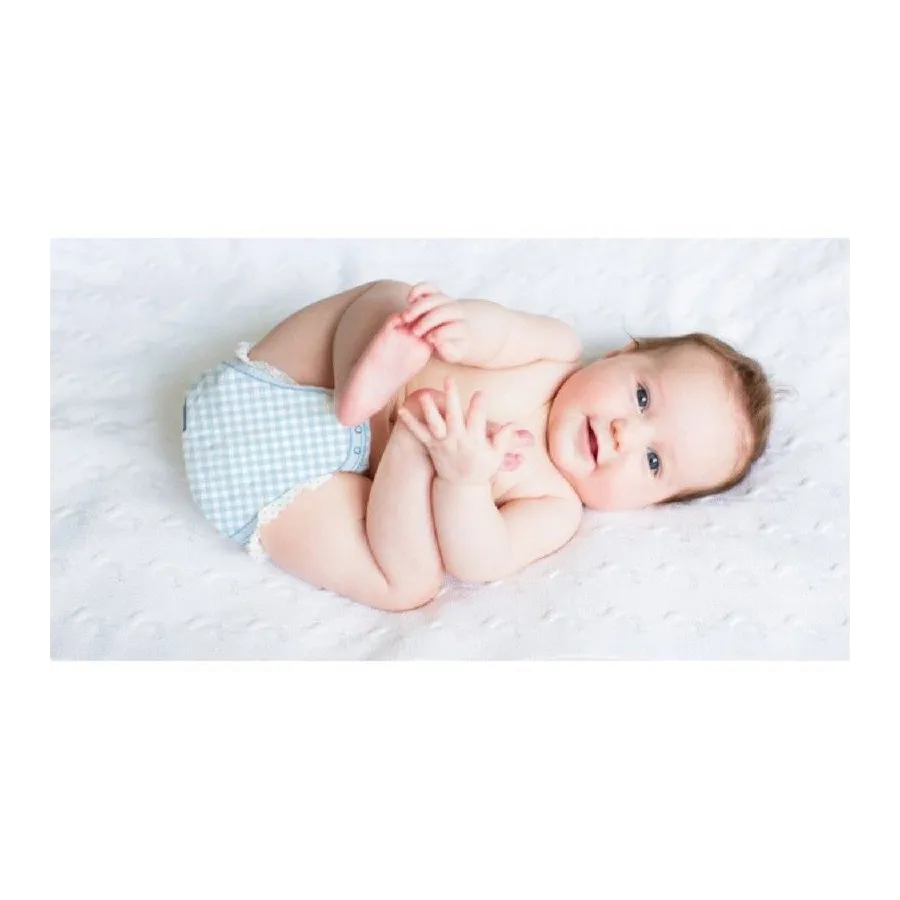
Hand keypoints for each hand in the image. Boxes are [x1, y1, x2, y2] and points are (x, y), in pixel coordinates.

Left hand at [396, 378, 531, 484]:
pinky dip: (410, 423)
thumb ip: (504, 439)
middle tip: (449, 379)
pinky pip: (419, 434)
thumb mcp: (497, 456)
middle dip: (452, 397)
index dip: (479, 406)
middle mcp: (457, 440)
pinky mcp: (432, 446)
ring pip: (435, 424)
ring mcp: (443, 443)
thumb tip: (513, 424)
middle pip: (453, 416)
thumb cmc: (482, 469)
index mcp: (475, 441)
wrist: (461, 488)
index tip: (480, 394)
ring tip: (424, 395)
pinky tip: (402, 410)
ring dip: (429, 409)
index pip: (478, 420)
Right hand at [401, 282, 469, 363]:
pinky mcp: (435, 293)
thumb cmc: (448, 347)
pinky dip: (417, 290)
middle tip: (415, 332)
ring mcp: (445, 300)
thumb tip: (438, 342)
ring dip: (418, 307)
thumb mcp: (450, 354)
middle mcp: (456, 311)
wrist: (450, 333)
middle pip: (442, 311)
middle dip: (427, 321)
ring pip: (434, 298)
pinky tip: (408, 300)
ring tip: (406, 319)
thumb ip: (447, 351)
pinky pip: (427, 287)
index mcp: (462, 327)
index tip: (429, 340)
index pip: (454, 328)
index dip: (440, 334)